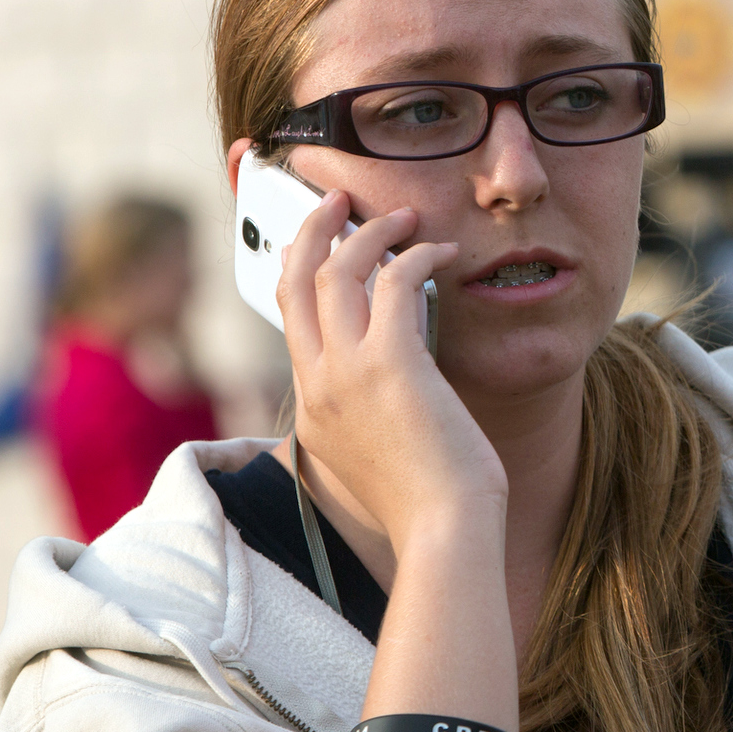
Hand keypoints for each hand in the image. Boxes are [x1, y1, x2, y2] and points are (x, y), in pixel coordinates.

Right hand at [277, 190, 499, 556]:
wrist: (443, 531)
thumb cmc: (430, 499)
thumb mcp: (383, 448)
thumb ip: (376, 405)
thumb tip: (399, 364)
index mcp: (313, 406)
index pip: (289, 319)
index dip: (299, 269)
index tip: (315, 242)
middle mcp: (318, 384)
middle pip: (294, 283)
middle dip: (313, 230)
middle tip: (339, 200)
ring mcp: (346, 374)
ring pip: (336, 273)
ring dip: (369, 233)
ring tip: (404, 216)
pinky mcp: (389, 365)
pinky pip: (392, 283)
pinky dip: (416, 257)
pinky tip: (442, 252)